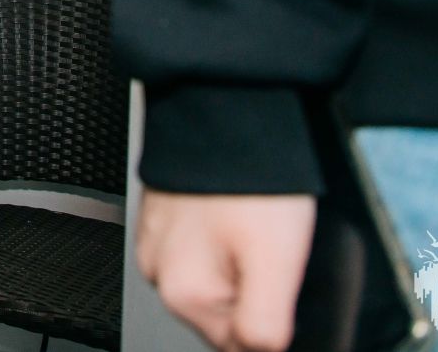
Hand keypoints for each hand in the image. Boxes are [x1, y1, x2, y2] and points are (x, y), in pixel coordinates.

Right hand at [135, 186, 315, 351]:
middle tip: (271, 245)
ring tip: (257, 223)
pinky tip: (238, 210)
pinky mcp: (160, 214)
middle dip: (254, 287)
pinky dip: (222, 235)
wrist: (224, 108)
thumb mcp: (276, 263)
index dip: (271, 319)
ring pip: (212, 276)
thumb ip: (265, 325)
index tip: (281, 281)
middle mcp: (159, 271)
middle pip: (224, 310)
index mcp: (184, 293)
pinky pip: (198, 244)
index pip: (238, 344)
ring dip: (239, 261)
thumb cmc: (250, 180)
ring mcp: (156, 239)